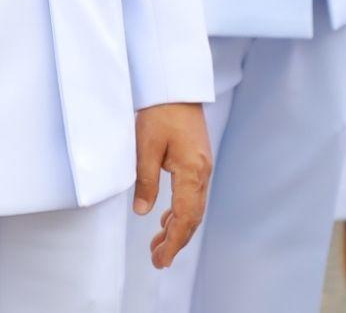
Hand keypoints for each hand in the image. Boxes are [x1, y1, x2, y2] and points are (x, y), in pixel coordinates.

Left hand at [134, 102, 210, 268]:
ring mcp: (201, 167)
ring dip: (177, 228)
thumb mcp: (145, 146)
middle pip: (192, 217)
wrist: (175, 85)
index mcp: (192, 171)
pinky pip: (192, 195)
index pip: (185, 217)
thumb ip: (145, 180)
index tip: (161, 260)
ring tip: (159, 245)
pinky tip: (166, 219)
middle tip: (158, 260)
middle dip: (176, 241)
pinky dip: (180, 211)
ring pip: (193, 207)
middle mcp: (202, 172)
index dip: (174, 242)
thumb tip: (144, 212)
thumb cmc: (159, 111)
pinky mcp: (196, 161)